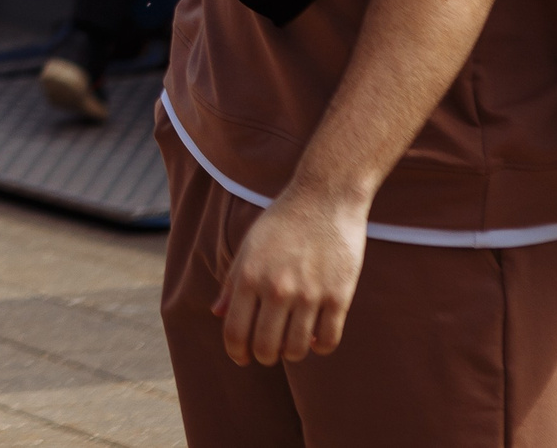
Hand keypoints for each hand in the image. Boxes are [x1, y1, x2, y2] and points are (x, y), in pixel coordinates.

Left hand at [213, 186, 368, 365]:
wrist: (325, 198)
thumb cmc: (282, 221)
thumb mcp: (249, 246)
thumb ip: (232, 282)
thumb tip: (218, 313)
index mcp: (249, 276)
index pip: (235, 331)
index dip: (236, 352)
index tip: (241, 357)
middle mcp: (277, 288)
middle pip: (266, 347)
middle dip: (264, 356)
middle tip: (268, 352)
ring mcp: (310, 294)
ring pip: (297, 350)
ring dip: (292, 353)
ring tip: (292, 342)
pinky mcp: (339, 296)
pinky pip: (328, 340)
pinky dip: (320, 346)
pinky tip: (316, 337)